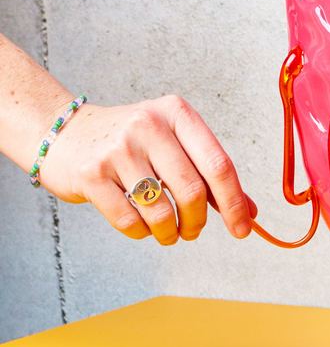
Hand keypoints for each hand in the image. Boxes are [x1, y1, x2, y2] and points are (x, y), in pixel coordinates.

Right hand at [39, 95, 255, 243]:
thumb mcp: (173, 143)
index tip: (242, 229)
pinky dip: (142, 233)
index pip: (218, 164)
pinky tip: (141, 224)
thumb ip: (209, 174)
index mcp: (177, 113)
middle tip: (192, 231)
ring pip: (161, 211)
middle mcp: (149, 126)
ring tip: (167, 231)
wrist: (65, 133)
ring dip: (169, 232)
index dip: (234, 203)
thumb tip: (248, 213)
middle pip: (192, 191)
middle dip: (197, 222)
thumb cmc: (130, 142)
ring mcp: (118, 149)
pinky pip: (129, 221)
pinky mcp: (92, 174)